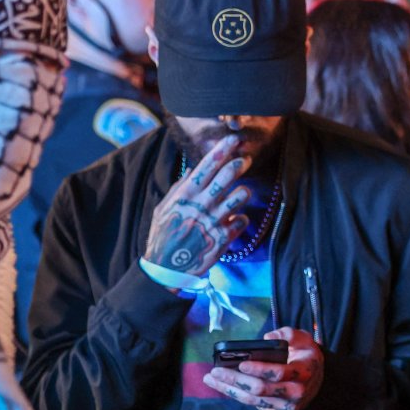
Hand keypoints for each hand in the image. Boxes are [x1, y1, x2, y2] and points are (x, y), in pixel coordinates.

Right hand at [143, 135, 250, 277]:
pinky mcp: (223, 238)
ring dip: (243, 193)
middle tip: (245, 159)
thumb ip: (178, 189)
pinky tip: (235, 221)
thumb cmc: (163, 236)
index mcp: (185, 196)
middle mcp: (200, 206)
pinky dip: (241, 220)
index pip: (205, 168)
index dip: (221, 152)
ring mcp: (213, 221)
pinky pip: (242, 222)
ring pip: (239, 197)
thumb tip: (191, 172)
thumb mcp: (164, 209)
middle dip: (237, 165)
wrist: (166, 269)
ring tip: (242, 193)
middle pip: (225, 178)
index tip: (233, 140)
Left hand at [202, 327, 323, 409]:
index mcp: (304, 372)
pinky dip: (238, 396)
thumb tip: (267, 337)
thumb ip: (288, 334)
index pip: (278, 373)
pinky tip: (225, 387)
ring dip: (229, 390)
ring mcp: (287, 407)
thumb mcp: (304, 340)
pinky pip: (254, 406)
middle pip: (260, 389)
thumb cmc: (305, 357)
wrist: (318, 383)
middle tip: (215, 371)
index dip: (258, 369)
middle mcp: (296, 392)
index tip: (240, 364)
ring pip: (253, 400)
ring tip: (211, 379)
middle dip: (235, 380)